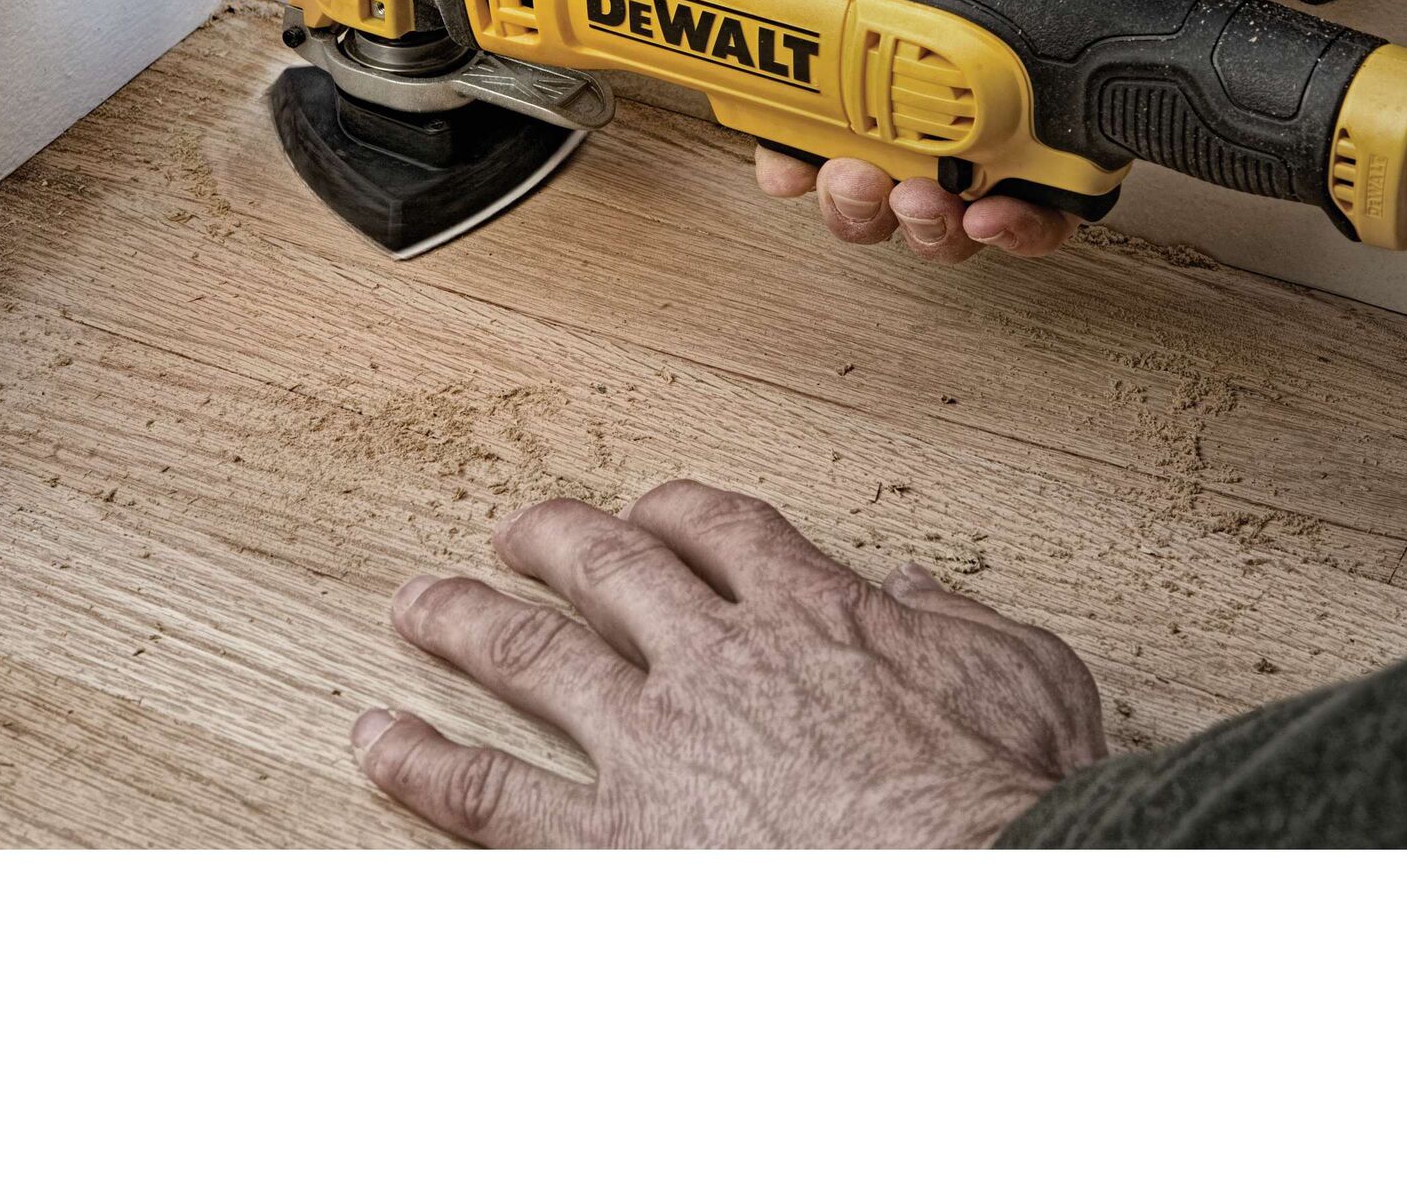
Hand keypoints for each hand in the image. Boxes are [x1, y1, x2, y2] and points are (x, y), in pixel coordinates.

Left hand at [349, 480, 1105, 847]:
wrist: (972, 894)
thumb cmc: (1002, 800)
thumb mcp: (1025, 676)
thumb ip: (960, 622)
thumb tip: (918, 591)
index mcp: (814, 613)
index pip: (724, 530)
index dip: (677, 512)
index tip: (652, 511)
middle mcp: (717, 659)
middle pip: (610, 568)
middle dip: (556, 541)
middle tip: (517, 531)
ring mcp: (653, 746)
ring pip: (532, 656)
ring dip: (465, 623)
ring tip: (418, 606)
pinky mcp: (611, 842)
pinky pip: (492, 794)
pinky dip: (425, 764)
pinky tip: (381, 742)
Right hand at [595, 0, 1243, 263]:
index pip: (788, 93)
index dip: (768, 134)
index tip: (762, 147)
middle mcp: (923, 54)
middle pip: (849, 170)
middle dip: (835, 197)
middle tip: (838, 174)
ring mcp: (994, 96)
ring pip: (929, 210)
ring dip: (908, 222)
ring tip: (917, 188)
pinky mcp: (1063, 130)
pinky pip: (1026, 217)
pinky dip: (1005, 231)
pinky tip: (989, 206)